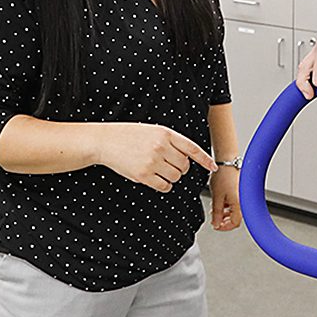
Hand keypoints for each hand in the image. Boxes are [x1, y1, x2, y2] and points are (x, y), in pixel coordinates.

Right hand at [87, 123, 217, 191]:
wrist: (105, 141)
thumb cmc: (127, 135)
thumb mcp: (151, 130)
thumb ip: (169, 141)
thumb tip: (186, 157)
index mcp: (165, 133)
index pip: (191, 148)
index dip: (204, 159)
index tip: (212, 167)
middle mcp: (161, 147)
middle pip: (184, 166)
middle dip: (180, 168)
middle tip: (168, 164)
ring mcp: (152, 161)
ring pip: (175, 177)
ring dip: (171, 176)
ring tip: (158, 169)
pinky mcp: (143, 175)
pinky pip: (164, 186)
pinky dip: (163, 185)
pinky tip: (154, 178)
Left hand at [209, 166, 240, 231]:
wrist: (227, 161)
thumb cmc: (223, 176)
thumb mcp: (216, 198)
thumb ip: (217, 214)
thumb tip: (216, 224)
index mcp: (239, 204)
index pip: (234, 223)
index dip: (224, 227)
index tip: (215, 225)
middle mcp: (244, 201)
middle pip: (236, 218)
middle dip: (224, 220)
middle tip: (215, 219)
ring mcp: (244, 196)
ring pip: (235, 211)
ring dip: (225, 213)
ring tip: (216, 209)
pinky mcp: (242, 191)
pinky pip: (236, 203)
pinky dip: (228, 205)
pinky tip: (221, 202)